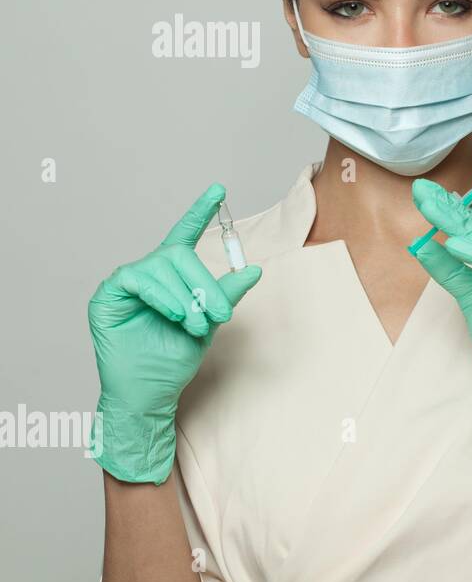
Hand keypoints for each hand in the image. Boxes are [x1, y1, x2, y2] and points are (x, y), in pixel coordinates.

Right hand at [88, 183, 261, 484]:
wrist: (151, 392)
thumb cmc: (175, 358)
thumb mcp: (210, 322)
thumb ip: (226, 294)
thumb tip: (253, 269)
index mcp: (173, 277)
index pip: (185, 235)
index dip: (200, 211)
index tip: (218, 189)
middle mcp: (149, 274)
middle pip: (179, 255)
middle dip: (204, 283)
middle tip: (219, 314)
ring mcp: (126, 283)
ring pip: (163, 268)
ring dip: (187, 297)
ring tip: (196, 323)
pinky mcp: (108, 296)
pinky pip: (139, 280)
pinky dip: (163, 297)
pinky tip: (175, 314)